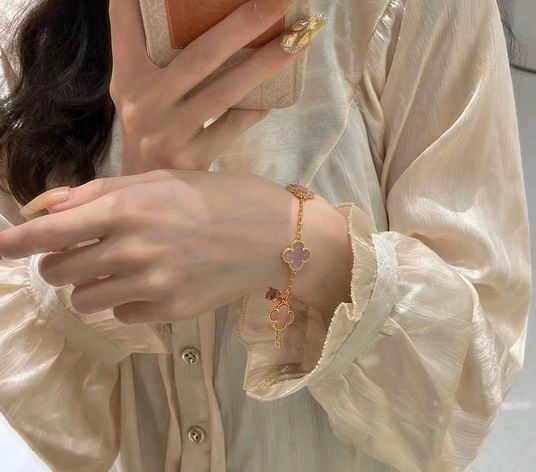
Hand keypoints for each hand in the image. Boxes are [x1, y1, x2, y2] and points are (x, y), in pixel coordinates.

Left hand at [2, 170, 348, 323]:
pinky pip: (123, 315)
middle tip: (86, 251)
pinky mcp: (170, 312)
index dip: (13, 242)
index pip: (48, 232)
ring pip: (85, 300)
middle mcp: (132, 249)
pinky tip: (157, 284)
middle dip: (61, 262)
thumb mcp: (161, 180)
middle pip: (58, 272)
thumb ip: (99, 193)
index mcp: (126, 209)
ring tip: (126, 268)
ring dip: (93, 284)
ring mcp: (151, 285)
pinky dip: (128, 301)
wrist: (275, 235)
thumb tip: (45, 208)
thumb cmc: (220, 197)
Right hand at [108, 0, 311, 175]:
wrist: (141, 193)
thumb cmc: (148, 128)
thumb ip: (150, 54)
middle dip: (242, 23)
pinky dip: (256, 107)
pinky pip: (234, 126)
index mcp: (128, 77)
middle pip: (199, 55)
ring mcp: (169, 133)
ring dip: (265, 63)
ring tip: (297, 39)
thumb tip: (185, 16)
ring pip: (225, 91)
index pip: (127, 22)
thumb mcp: (135, 91)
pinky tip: (279, 90)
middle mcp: (144, 102)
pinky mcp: (192, 160)